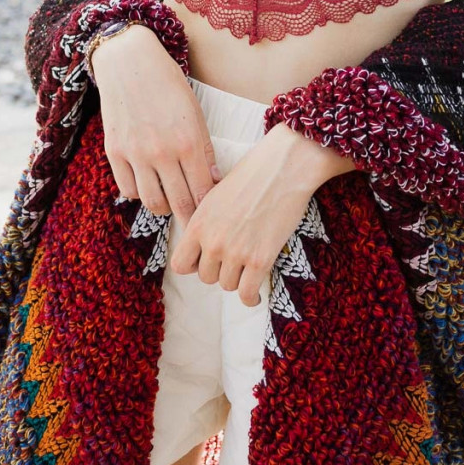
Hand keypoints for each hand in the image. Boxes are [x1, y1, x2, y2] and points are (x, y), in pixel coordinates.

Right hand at [92, 25, 219, 231]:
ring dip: (165, 207)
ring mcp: (135, 154)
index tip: (212, 216)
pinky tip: (148, 183)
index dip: (208, 209)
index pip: (203, 191)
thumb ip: (204, 149)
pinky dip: (140, 193)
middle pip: (179, 203)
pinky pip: (128, 190)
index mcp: (188, 141)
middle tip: (195, 224)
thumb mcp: (195, 112)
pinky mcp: (114, 152)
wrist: (129, 62)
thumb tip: (212, 181)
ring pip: (152, 203)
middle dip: (190, 218)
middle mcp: (162, 152)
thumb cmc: (168, 84)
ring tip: (171, 201)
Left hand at [168, 124, 319, 307]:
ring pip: (227, 285)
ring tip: (247, 268)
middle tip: (234, 259)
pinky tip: (255, 294)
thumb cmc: (253, 174)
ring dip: (237, 279)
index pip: (179, 264)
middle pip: (206, 277)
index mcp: (199, 222)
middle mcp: (213, 240)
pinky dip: (251, 297)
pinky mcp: (260, 260)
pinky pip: (247, 293)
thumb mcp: (217, 194)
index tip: (205, 260)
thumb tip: (203, 242)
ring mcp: (235, 252)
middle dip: (219, 270)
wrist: (283, 167)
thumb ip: (206, 220)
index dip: (192, 265)